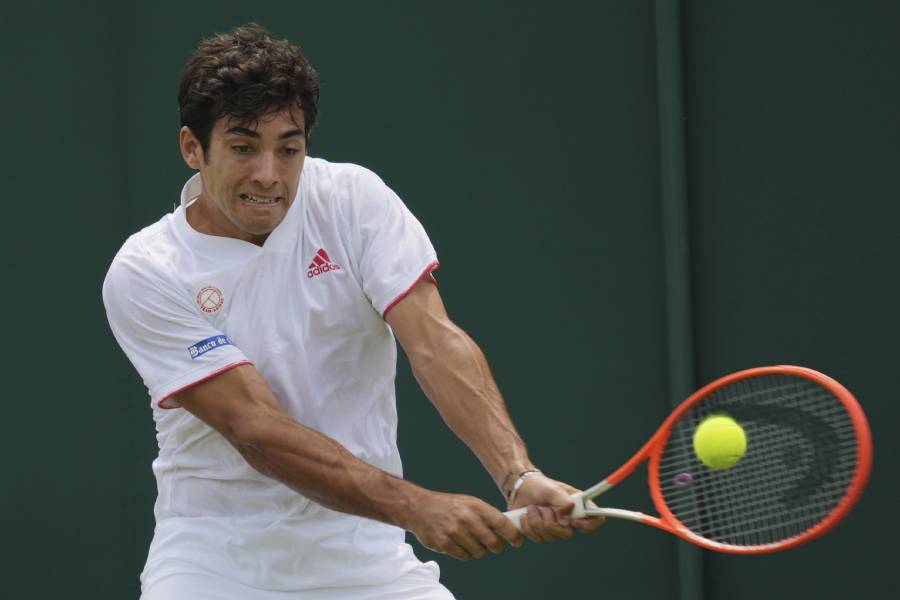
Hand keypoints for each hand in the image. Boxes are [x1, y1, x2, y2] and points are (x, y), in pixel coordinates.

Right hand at [405, 491, 523, 559]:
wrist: (420, 508)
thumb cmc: (448, 505)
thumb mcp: (469, 502)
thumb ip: (487, 514)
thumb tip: (508, 528)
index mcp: (476, 506)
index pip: (502, 524)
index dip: (513, 535)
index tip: (517, 540)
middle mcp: (467, 519)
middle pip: (493, 542)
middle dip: (497, 546)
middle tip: (495, 545)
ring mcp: (455, 532)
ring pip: (479, 552)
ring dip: (479, 550)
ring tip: (472, 541)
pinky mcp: (445, 544)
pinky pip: (465, 556)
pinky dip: (466, 553)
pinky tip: (460, 544)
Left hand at [509, 473, 605, 541]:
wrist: (520, 489)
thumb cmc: (540, 486)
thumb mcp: (551, 489)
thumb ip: (562, 500)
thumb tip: (568, 512)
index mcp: (577, 506)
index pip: (595, 520)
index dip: (588, 524)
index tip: (573, 520)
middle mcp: (568, 519)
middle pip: (568, 534)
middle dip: (551, 522)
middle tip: (544, 508)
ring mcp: (554, 528)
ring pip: (550, 537)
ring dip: (537, 521)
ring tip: (532, 508)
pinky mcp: (541, 533)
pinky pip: (537, 538)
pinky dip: (528, 526)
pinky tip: (525, 515)